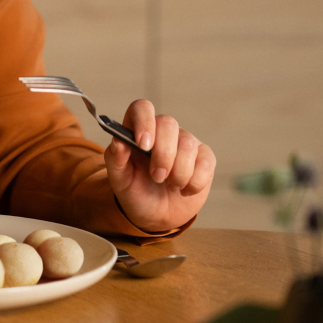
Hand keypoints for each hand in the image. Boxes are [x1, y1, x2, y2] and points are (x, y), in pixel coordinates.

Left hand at [104, 99, 214, 232]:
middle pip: (168, 124)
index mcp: (137, 130)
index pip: (142, 108)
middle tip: (157, 177)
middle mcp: (163, 131)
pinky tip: (184, 190)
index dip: (144, 121)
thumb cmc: (136, 191)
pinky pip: (206, 163)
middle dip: (163, 154)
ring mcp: (186, 142)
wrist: (157, 215)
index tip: (143, 145)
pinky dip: (194, 182)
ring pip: (188, 145)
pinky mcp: (205, 158)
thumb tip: (118, 141)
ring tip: (169, 185)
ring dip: (178, 172)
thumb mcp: (120, 180)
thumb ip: (116, 159)